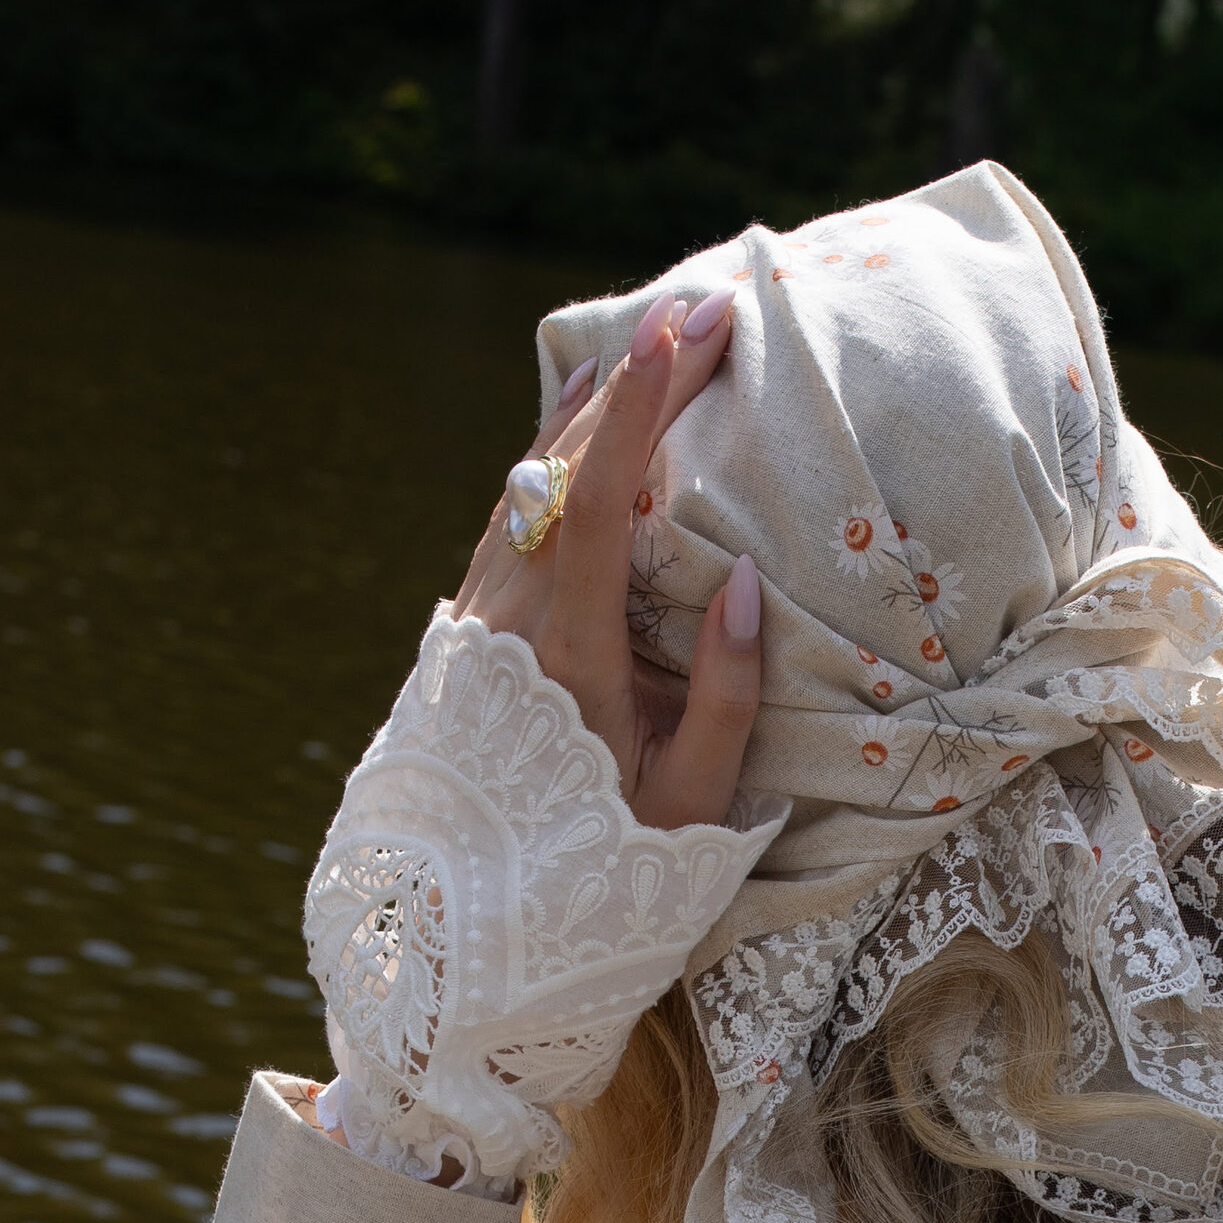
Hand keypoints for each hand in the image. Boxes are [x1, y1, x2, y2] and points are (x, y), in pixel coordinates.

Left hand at [449, 289, 762, 831]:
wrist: (486, 906)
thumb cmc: (607, 861)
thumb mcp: (690, 801)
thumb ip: (727, 695)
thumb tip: (747, 581)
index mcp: (567, 653)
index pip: (596, 499)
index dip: (637, 410)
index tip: (682, 335)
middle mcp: (511, 616)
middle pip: (565, 464)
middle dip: (636, 380)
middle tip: (704, 316)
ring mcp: (483, 611)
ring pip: (531, 475)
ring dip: (594, 403)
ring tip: (656, 341)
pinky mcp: (474, 616)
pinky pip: (513, 504)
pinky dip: (553, 446)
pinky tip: (584, 404)